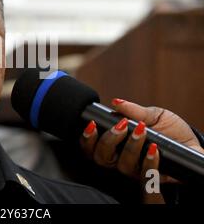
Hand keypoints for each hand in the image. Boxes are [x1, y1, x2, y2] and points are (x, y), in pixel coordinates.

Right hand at [79, 98, 203, 202]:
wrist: (192, 143)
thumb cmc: (170, 129)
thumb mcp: (153, 115)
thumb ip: (134, 110)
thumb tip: (116, 102)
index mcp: (115, 144)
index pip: (91, 146)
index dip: (86, 138)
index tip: (92, 124)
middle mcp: (120, 159)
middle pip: (101, 158)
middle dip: (107, 141)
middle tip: (121, 126)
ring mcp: (135, 170)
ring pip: (122, 165)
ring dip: (130, 147)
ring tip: (142, 131)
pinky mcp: (152, 178)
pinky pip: (145, 174)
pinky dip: (148, 161)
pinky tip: (153, 148)